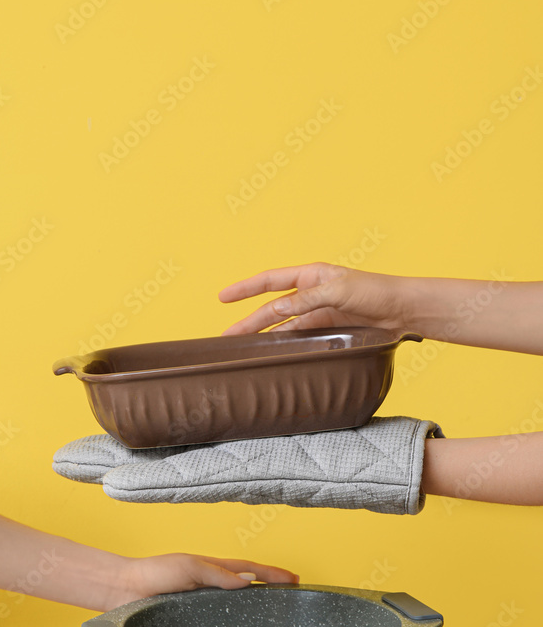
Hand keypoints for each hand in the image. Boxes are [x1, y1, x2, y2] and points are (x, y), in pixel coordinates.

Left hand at [112, 553, 298, 606]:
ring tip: (278, 618)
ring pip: (236, 610)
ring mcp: (203, 607)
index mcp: (213, 569)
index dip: (272, 573)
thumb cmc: (153, 573)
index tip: (295, 578)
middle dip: (272, 591)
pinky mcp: (192, 626)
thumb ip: (216, 573)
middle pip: (248, 589)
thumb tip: (248, 579)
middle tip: (295, 599)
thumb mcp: (187, 567)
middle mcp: (211, 589)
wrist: (124, 591)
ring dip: (258, 611)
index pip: (249, 569)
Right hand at [219, 263, 409, 335]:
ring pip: (283, 324)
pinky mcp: (329, 329)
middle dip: (249, 320)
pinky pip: (300, 336)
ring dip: (264, 334)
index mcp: (312, 275)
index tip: (223, 297)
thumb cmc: (376, 291)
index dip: (245, 288)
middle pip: (272, 307)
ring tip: (243, 347)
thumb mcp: (338, 291)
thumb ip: (305, 300)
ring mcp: (319, 312)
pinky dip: (285, 343)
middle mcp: (311, 292)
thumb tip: (276, 308)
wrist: (404, 310)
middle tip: (227, 336)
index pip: (270, 280)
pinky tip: (272, 351)